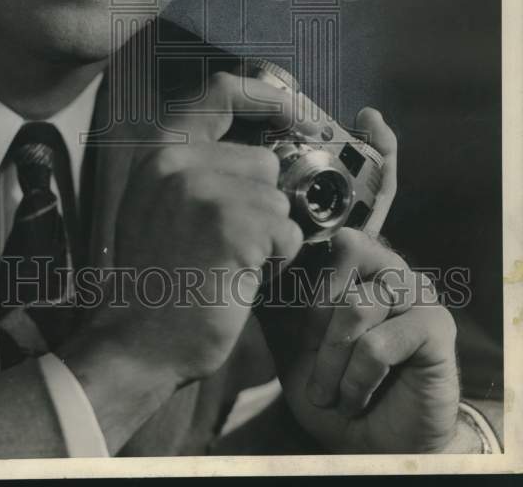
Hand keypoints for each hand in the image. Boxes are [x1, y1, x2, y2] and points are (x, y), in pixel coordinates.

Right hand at [84, 70, 317, 386]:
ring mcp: (199, 190)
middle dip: (267, 201)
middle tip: (252, 236)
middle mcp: (175, 160)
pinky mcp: (228, 225)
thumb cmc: (160, 276)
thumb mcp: (159, 201)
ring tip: (235, 260)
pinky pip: (286, 230)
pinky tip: (243, 275)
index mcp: (160, 149)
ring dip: (271, 233)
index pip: (222, 91)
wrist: (141, 340)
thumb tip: (265, 144)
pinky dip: (278, 258)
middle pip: (262, 159)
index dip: (270, 97)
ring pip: (277, 198)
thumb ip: (199, 164)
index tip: (300, 115)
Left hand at [259, 228, 459, 453]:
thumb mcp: (292, 345)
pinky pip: (378, 344)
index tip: (298, 336)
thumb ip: (278, 306)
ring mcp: (417, 294)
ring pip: (355, 306)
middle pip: (343, 260)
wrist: (375, 445)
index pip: (328, 241)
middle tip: (311, 363)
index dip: (302, 286)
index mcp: (360, 264)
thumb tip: (250, 272)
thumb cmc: (335, 388)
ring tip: (330, 392)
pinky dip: (357, 379)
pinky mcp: (437, 327)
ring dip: (333, 360)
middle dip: (314, 323)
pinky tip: (356, 400)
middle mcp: (391, 269)